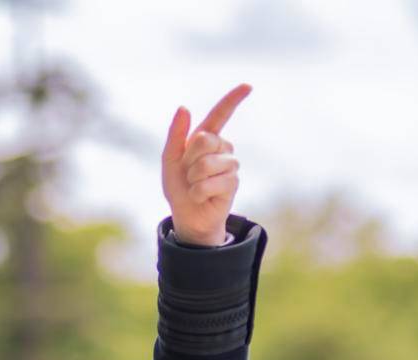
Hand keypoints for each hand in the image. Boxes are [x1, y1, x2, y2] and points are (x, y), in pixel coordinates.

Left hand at [161, 85, 250, 246]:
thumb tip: (184, 107)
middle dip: (188, 160)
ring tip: (194, 186)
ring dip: (193, 179)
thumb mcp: (170, 160)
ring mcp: (229, 164)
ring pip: (207, 164)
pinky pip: (212, 182)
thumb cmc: (178, 186)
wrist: (187, 215)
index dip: (233, 100)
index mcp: (205, 138)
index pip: (220, 114)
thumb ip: (175, 135)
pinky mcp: (233, 182)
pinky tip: (201, 196)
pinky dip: (198, 192)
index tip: (247, 87)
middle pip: (204, 140)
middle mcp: (221, 148)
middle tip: (187, 174)